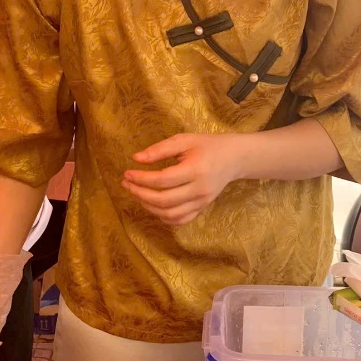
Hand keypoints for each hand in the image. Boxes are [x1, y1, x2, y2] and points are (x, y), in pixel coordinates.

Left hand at [123, 133, 242, 226]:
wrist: (234, 158)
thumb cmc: (207, 146)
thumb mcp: (184, 140)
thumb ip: (160, 149)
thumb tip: (136, 159)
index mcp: (196, 170)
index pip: (163, 179)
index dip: (141, 179)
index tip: (127, 173)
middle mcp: (199, 190)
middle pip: (164, 200)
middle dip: (140, 194)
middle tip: (127, 184)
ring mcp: (201, 202)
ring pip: (170, 214)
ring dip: (148, 207)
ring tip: (136, 193)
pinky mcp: (202, 209)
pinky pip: (179, 220)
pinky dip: (163, 217)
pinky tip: (152, 205)